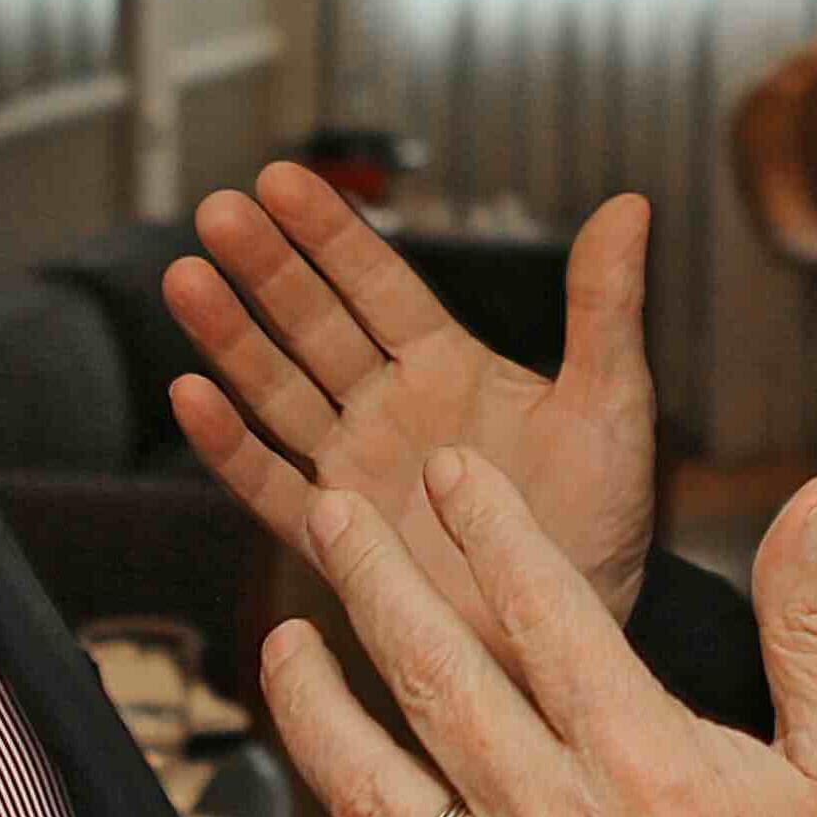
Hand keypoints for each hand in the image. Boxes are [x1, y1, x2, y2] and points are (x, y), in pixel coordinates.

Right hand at [166, 164, 657, 631]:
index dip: (330, 233)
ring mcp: (354, 469)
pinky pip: (270, 485)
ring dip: (231, 338)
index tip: (280, 180)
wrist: (578, 636)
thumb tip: (629, 208)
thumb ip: (605, 307)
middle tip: (220, 213)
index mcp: (447, 365)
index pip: (377, 284)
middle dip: (266, 268)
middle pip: (313, 324)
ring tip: (187, 280)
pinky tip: (191, 397)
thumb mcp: (613, 404)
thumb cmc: (602, 521)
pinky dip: (229, 444)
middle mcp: (388, 408)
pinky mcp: (335, 539)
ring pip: (278, 390)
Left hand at [266, 453, 816, 816]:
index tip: (449, 472)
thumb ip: (813, 621)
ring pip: (375, 795)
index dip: (487, 528)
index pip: (541, 613)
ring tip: (283, 645)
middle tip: (330, 510)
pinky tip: (397, 790)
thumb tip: (815, 498)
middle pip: (430, 679)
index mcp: (644, 763)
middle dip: (371, 581)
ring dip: (314, 710)